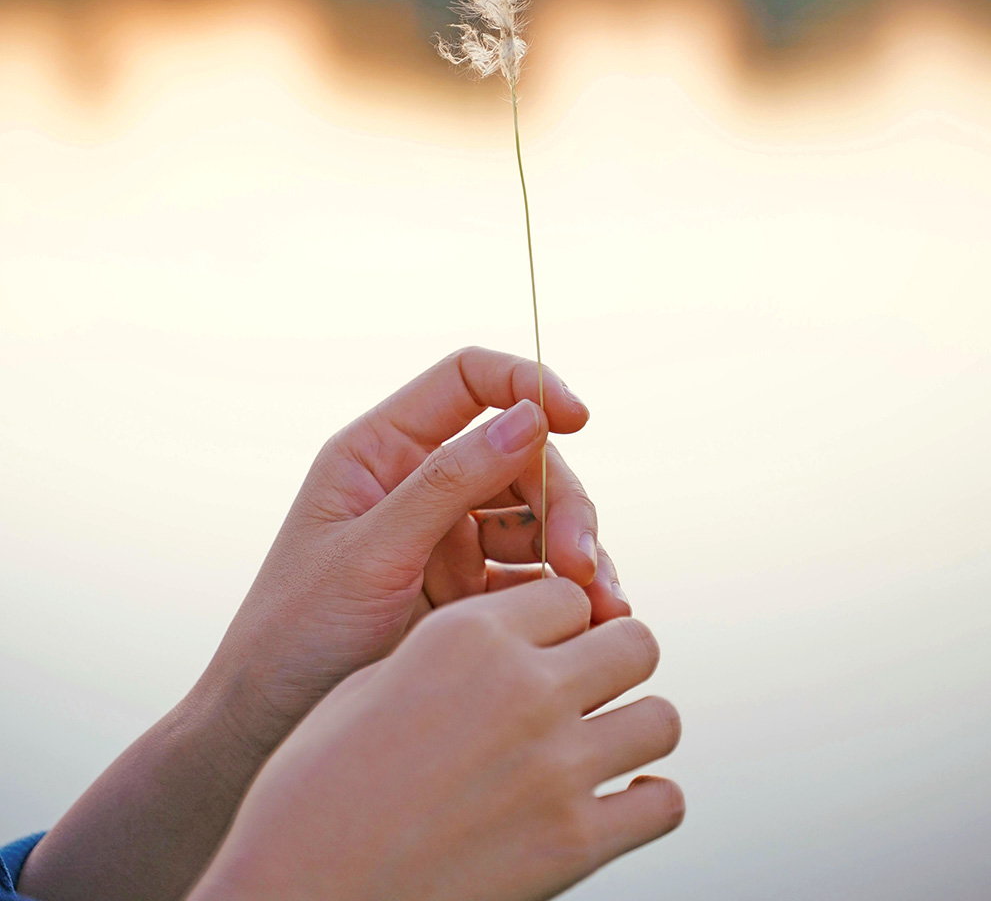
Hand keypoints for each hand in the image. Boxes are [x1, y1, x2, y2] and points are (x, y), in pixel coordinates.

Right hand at [189, 579, 683, 900]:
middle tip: (591, 688)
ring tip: (604, 745)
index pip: (568, 594)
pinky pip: (663, 803)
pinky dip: (646, 802)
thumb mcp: (372, 684)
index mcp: (466, 636)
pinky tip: (614, 803)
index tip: (549, 644)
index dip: (561, 620)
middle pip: (635, 642)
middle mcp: (523, 687)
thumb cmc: (314, 790)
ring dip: (637, 728)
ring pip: (662, 718)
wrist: (299, 893)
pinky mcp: (575, 845)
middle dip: (617, 660)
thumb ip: (451, 651)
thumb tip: (505, 642)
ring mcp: (556, 767)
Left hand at [206, 346, 629, 751]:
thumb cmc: (294, 635)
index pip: (466, 381)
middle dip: (561, 500)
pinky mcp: (470, 593)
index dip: (525, 384)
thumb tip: (529, 418)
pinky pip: (537, 577)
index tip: (575, 417)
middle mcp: (421, 484)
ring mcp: (449, 537)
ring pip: (539, 516)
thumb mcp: (369, 555)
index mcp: (381, 452)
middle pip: (520, 455)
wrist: (266, 733)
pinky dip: (571, 595)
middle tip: (580, 564)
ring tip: (601, 607)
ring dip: (577, 551)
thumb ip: (447, 484)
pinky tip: (594, 624)